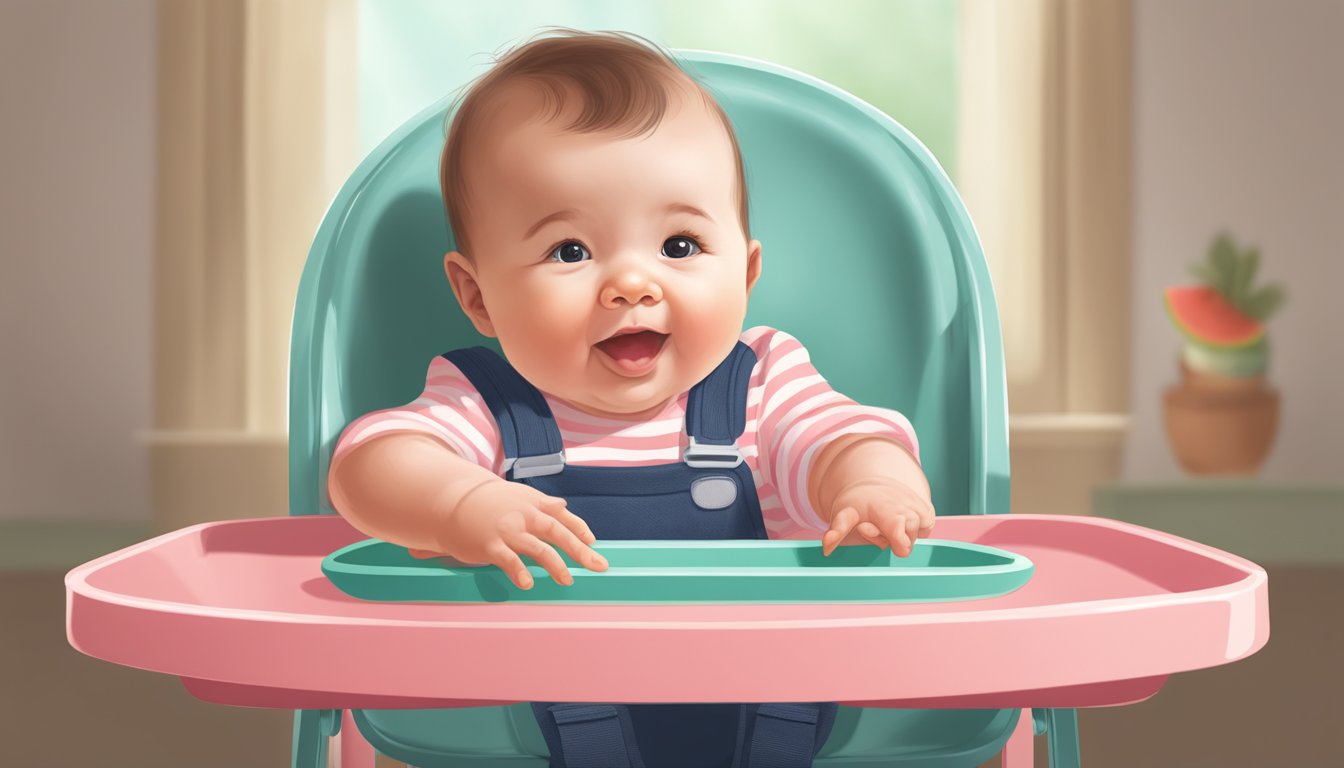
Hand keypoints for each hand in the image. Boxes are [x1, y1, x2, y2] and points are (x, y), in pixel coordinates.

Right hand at [407, 479, 607, 588]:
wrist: (450, 501)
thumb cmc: (488, 502)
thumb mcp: (518, 496)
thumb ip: (542, 504)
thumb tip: (564, 506)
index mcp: (532, 503)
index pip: (562, 516)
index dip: (579, 528)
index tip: (593, 541)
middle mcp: (524, 515)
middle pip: (557, 532)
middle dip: (580, 551)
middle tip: (598, 566)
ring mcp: (507, 530)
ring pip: (538, 548)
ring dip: (556, 565)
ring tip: (568, 581)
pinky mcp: (489, 545)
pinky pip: (508, 560)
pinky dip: (519, 572)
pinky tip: (528, 584)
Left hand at [820, 477, 934, 557]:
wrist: (876, 486)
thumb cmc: (859, 504)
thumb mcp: (844, 514)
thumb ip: (837, 530)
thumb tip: (826, 547)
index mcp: (884, 506)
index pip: (897, 527)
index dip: (895, 539)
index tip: (886, 540)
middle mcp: (905, 506)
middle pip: (905, 543)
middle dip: (891, 540)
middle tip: (876, 526)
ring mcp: (919, 509)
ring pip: (914, 538)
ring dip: (900, 537)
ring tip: (888, 524)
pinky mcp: (928, 513)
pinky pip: (924, 532)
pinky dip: (913, 532)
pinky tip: (901, 522)